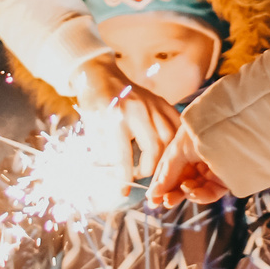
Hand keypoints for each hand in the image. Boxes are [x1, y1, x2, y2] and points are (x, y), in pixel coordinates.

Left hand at [70, 52, 181, 178]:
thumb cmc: (94, 105)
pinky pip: (177, 127)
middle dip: (150, 169)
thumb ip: (104, 153)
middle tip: (141, 176)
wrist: (101, 75)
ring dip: (165, 158)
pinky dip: (176, 142)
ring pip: (170, 139)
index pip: (124, 155)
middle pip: (155, 148)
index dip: (125, 177)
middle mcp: (138, 110)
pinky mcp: (163, 103)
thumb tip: (114, 179)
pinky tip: (170, 152)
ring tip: (155, 167)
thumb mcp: (92, 130)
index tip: (124, 192)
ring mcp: (154, 105)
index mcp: (115, 117)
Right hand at [150, 122, 228, 205]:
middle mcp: (198, 159)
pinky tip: (192, 193)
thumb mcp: (177, 150)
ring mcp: (211, 170)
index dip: (160, 184)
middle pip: (182, 181)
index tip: (151, 199)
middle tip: (163, 202)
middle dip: (172, 193)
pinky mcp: (225, 179)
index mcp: (185, 149)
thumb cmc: (200, 132)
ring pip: (195, 189)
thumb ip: (167, 173)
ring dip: (184, 194)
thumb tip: (154, 193)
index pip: (170, 170)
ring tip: (177, 195)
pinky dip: (200, 196)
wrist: (227, 127)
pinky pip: (210, 192)